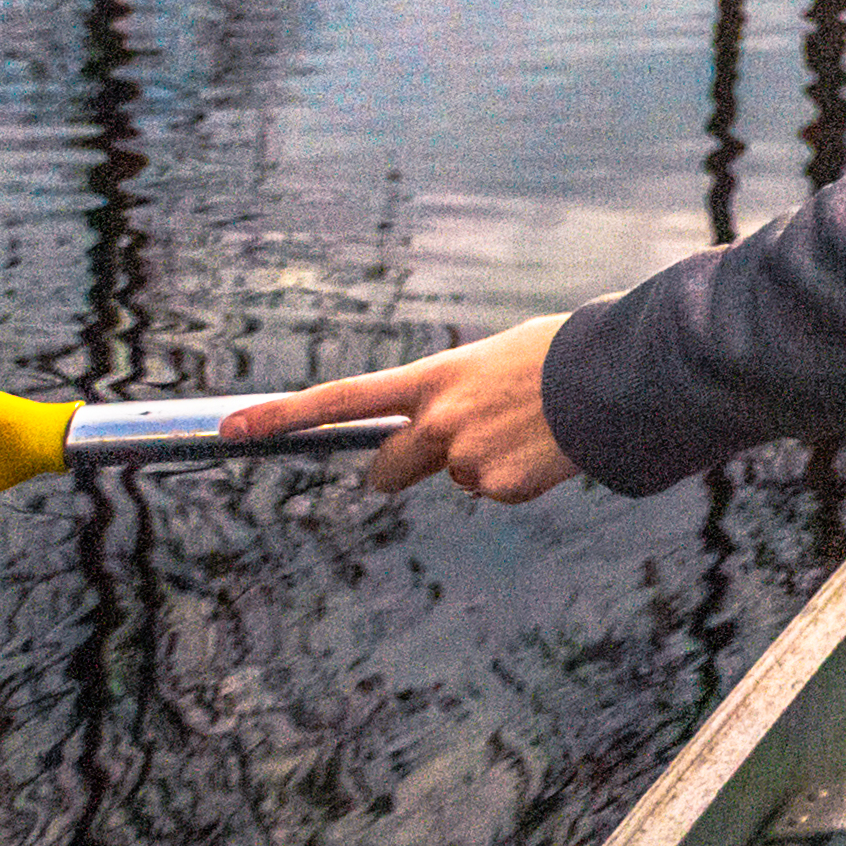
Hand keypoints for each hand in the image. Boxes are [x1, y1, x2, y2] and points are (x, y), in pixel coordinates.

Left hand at [228, 314, 576, 501]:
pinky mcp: (499, 489)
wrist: (617, 376)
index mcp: (433, 378)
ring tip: (535, 427)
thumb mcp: (495, 360)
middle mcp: (437, 421)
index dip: (280, 415)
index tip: (229, 428)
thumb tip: (449, 442)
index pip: (340, 398)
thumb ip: (458, 393)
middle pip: (386, 468)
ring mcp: (464, 459)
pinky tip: (550, 449)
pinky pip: (498, 490)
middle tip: (441, 447)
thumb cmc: (562, 355)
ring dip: (486, 461)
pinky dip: (522, 476)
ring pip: (458, 477)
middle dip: (399, 468)